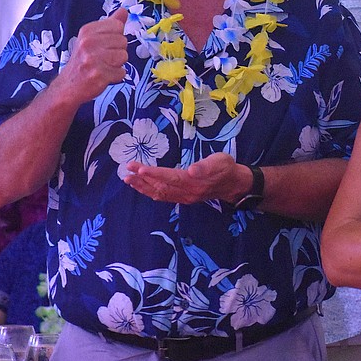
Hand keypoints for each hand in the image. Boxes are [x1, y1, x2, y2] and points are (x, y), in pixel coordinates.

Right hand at [50, 8, 128, 105]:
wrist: (68, 86)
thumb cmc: (83, 61)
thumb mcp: (92, 39)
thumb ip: (110, 24)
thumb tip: (124, 10)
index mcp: (87, 31)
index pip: (118, 26)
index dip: (115, 37)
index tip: (104, 45)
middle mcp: (88, 42)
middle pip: (123, 41)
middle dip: (117, 52)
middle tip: (102, 59)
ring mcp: (92, 59)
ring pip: (124, 56)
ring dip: (117, 65)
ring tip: (103, 67)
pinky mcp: (99, 75)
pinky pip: (122, 72)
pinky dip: (116, 77)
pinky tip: (103, 77)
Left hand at [123, 152, 248, 204]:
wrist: (234, 184)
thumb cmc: (226, 168)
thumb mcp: (220, 161)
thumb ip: (206, 166)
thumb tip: (192, 170)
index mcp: (194, 181)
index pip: (169, 178)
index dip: (153, 174)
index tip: (138, 168)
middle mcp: (187, 192)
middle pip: (161, 187)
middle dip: (143, 179)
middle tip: (127, 171)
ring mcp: (185, 197)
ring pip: (160, 193)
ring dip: (143, 187)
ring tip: (129, 180)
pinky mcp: (184, 198)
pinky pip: (164, 197)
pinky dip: (151, 193)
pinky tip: (143, 189)